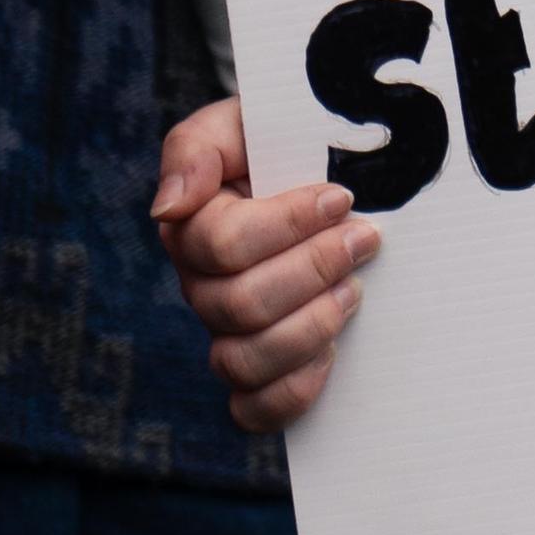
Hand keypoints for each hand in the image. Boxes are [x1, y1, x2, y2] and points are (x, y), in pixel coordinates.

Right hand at [151, 97, 376, 431]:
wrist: (326, 176)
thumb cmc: (283, 144)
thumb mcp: (241, 124)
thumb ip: (195, 149)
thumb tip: (170, 207)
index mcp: (192, 228)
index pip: (222, 244)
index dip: (287, 224)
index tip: (341, 198)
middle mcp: (202, 287)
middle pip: (239, 304)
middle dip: (314, 269)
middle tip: (364, 240)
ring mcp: (227, 334)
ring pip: (243, 361)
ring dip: (311, 327)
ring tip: (355, 290)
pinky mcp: (258, 375)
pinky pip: (253, 410)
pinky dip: (293, 392)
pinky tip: (331, 355)